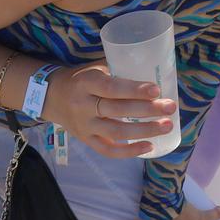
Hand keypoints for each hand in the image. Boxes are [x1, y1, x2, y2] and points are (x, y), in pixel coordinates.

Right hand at [43, 63, 176, 156]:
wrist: (50, 96)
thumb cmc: (80, 78)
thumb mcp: (95, 68)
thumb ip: (118, 69)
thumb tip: (152, 71)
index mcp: (86, 83)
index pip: (112, 88)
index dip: (134, 90)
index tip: (157, 90)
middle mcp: (83, 106)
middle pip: (117, 111)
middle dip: (147, 110)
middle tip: (170, 107)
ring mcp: (84, 126)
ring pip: (116, 132)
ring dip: (144, 131)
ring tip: (166, 126)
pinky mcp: (86, 140)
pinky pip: (108, 150)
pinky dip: (129, 151)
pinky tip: (149, 147)